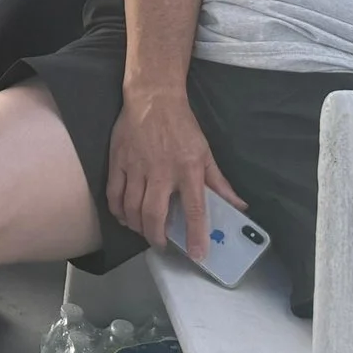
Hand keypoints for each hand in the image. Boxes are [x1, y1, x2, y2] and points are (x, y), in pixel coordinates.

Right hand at [105, 85, 245, 260]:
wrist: (153, 97)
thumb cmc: (182, 126)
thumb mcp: (205, 153)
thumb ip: (219, 183)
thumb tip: (238, 206)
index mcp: (188, 169)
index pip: (195, 209)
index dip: (197, 235)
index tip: (198, 255)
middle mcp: (161, 171)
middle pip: (154, 215)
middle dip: (156, 237)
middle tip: (161, 244)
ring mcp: (136, 167)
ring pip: (132, 208)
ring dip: (137, 227)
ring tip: (144, 232)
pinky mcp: (118, 161)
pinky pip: (114, 194)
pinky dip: (117, 211)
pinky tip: (124, 217)